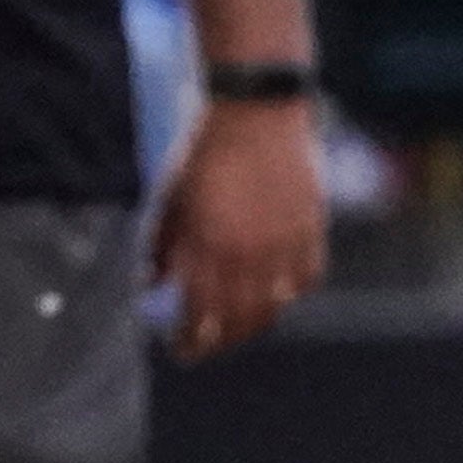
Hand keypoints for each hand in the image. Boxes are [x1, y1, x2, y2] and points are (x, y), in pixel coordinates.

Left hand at [147, 98, 326, 362]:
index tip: (181, 350)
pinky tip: (279, 295)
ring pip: (275, 305)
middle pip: (239, 319)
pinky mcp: (311, 228)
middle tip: (207, 348)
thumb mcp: (170, 200)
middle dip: (220, 341)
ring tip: (240, 328)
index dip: (191, 339)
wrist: (255, 113)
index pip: (201, 314)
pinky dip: (291, 292)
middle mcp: (251, 252)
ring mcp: (285, 242)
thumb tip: (151, 286)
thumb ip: (160, 247)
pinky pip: (306, 277)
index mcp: (209, 246)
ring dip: (255, 324)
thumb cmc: (203, 154)